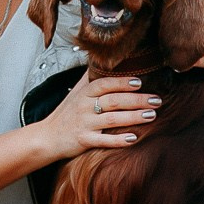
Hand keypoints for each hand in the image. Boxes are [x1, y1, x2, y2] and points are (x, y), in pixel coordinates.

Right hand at [40, 69, 160, 159]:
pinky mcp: (83, 140)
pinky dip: (119, 140)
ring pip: (111, 119)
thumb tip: (105, 63)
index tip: (139, 82)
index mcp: (84, 93)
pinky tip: (134, 138)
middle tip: (156, 100)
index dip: (122, 82)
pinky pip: (103, 140)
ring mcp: (84, 124)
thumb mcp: (75, 93)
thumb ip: (91, 79)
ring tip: (152, 115)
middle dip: (136, 100)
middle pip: (113, 101)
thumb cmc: (65, 113)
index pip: (104, 84)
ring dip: (133, 117)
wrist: (47, 136)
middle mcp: (84, 106)